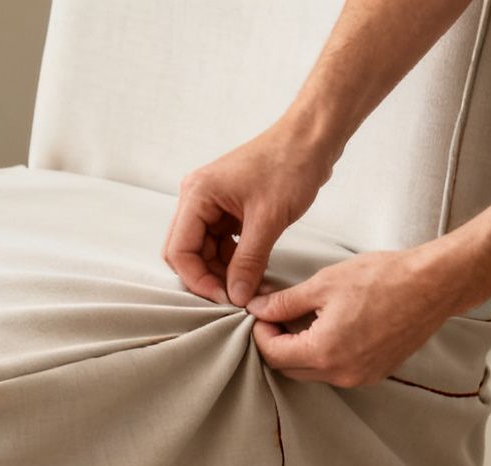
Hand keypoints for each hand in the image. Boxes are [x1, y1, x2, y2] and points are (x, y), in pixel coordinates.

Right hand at [163, 123, 334, 306]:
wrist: (311, 140)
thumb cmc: (289, 165)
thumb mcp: (268, 219)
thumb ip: (249, 261)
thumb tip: (236, 296)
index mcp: (197, 195)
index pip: (179, 251)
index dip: (198, 280)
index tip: (225, 299)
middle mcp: (197, 199)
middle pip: (187, 253)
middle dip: (209, 278)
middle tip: (236, 298)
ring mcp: (212, 203)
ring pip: (205, 251)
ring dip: (224, 272)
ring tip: (251, 288)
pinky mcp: (228, 209)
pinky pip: (222, 243)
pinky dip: (235, 261)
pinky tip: (255, 273)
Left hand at [248, 244, 472, 388]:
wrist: (432, 285)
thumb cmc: (382, 279)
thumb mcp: (324, 284)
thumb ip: (285, 302)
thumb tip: (257, 308)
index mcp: (324, 352)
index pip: (273, 355)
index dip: (261, 334)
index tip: (261, 315)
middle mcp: (341, 374)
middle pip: (290, 369)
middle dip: (277, 345)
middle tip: (277, 317)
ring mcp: (360, 378)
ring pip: (313, 373)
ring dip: (301, 352)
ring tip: (303, 321)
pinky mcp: (375, 373)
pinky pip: (337, 372)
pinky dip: (325, 356)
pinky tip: (329, 329)